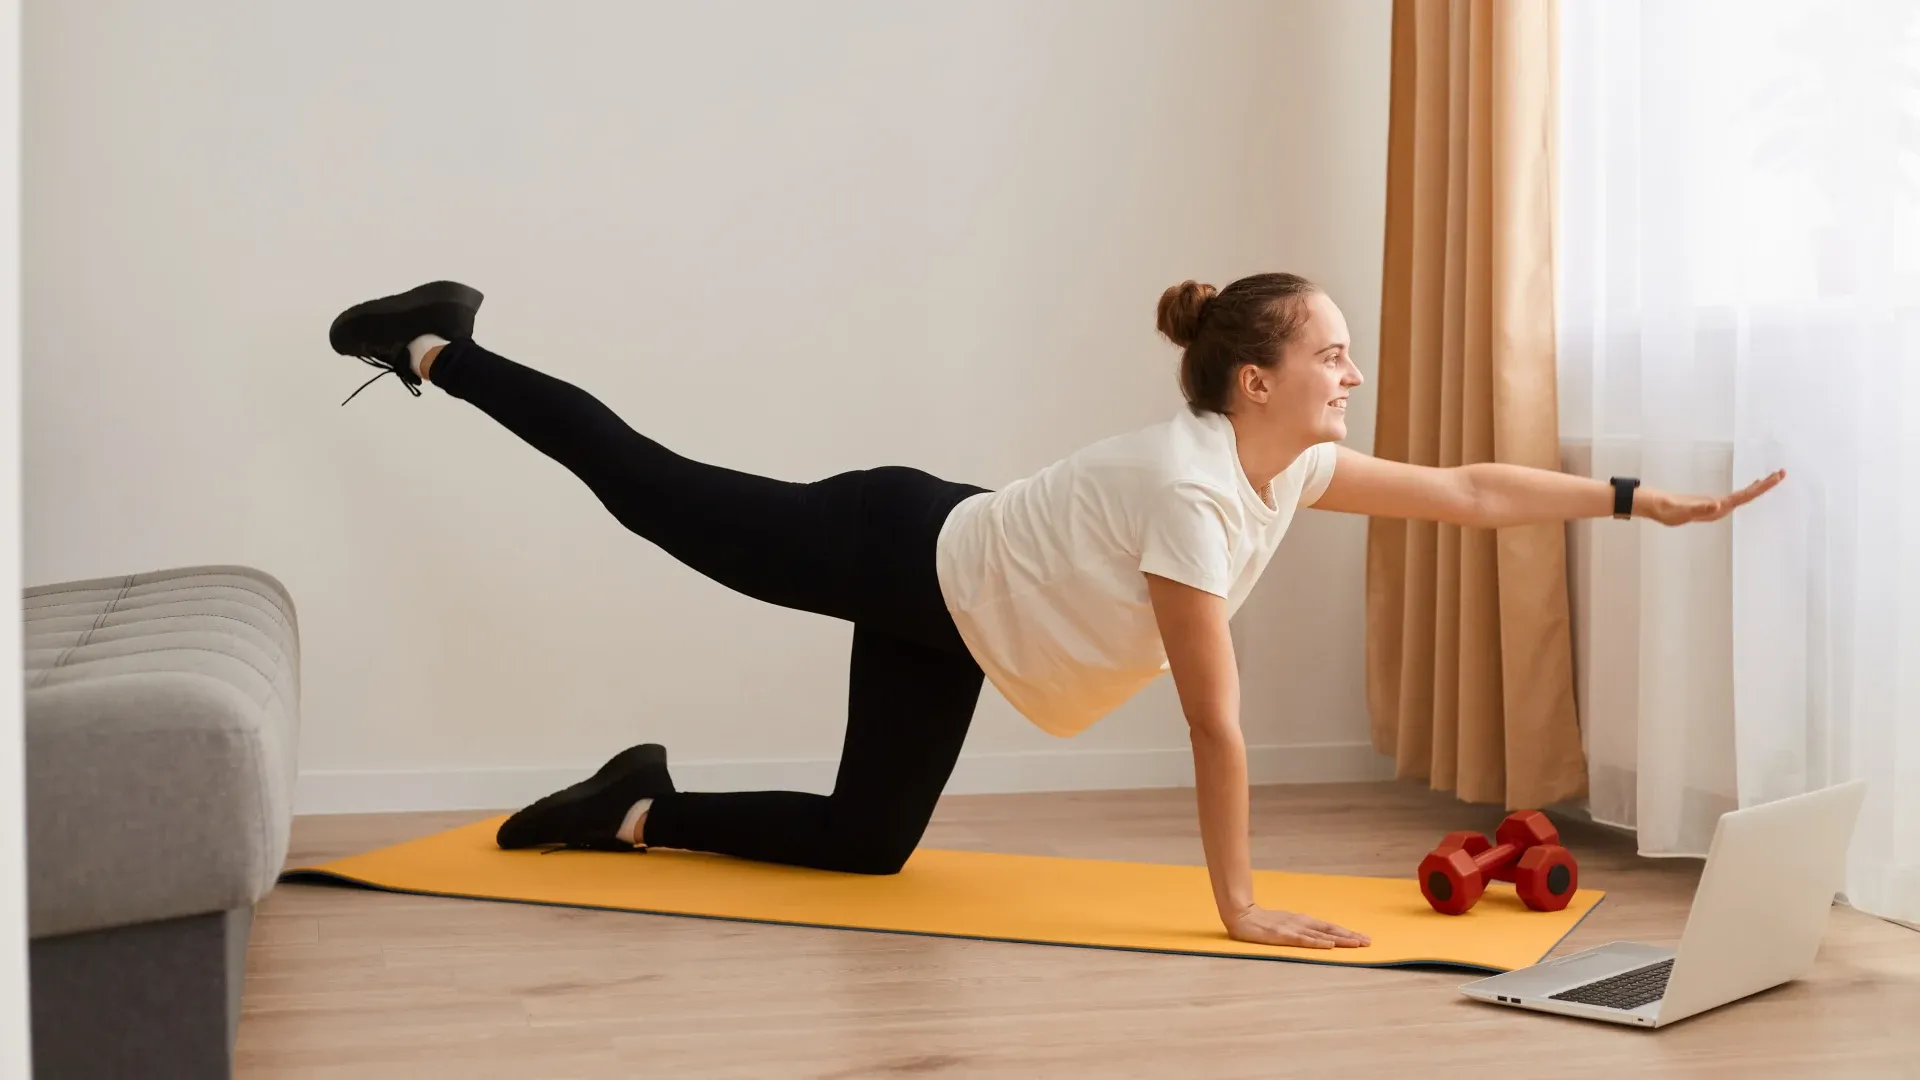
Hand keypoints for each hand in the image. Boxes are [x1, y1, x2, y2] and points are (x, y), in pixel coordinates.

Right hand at [1223, 903, 1370, 948]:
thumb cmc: (1263, 922)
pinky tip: (1329, 945)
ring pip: (1321, 934)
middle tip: (1368, 942)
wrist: (1241, 915)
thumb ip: (1301, 930)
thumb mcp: (1286, 924)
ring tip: (1356, 944)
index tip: (1364, 938)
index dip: (1347, 932)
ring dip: (1340, 939)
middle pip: (1330, 930)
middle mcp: (1301, 923)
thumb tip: (1321, 937)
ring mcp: (1292, 929)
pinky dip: (1318, 942)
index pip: (1330, 927)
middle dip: (1350, 936)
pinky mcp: (1282, 935)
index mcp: (1303, 921)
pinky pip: (1303, 940)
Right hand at [1634, 469, 1784, 525]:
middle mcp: (1720, 509)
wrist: (1653, 509)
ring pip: (1744, 496)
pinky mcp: (1713, 502)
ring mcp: (1717, 506)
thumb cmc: (1664, 508)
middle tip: (1782, 472)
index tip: (1775, 478)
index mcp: (1715, 509)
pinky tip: (1753, 483)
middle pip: (1748, 496)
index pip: (1743, 497)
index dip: (1760, 488)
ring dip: (1759, 487)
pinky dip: (1748, 488)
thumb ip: (1699, 508)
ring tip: (1774, 476)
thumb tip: (1719, 505)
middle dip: (1765, 485)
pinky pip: (1737, 495)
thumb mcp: (1678, 507)